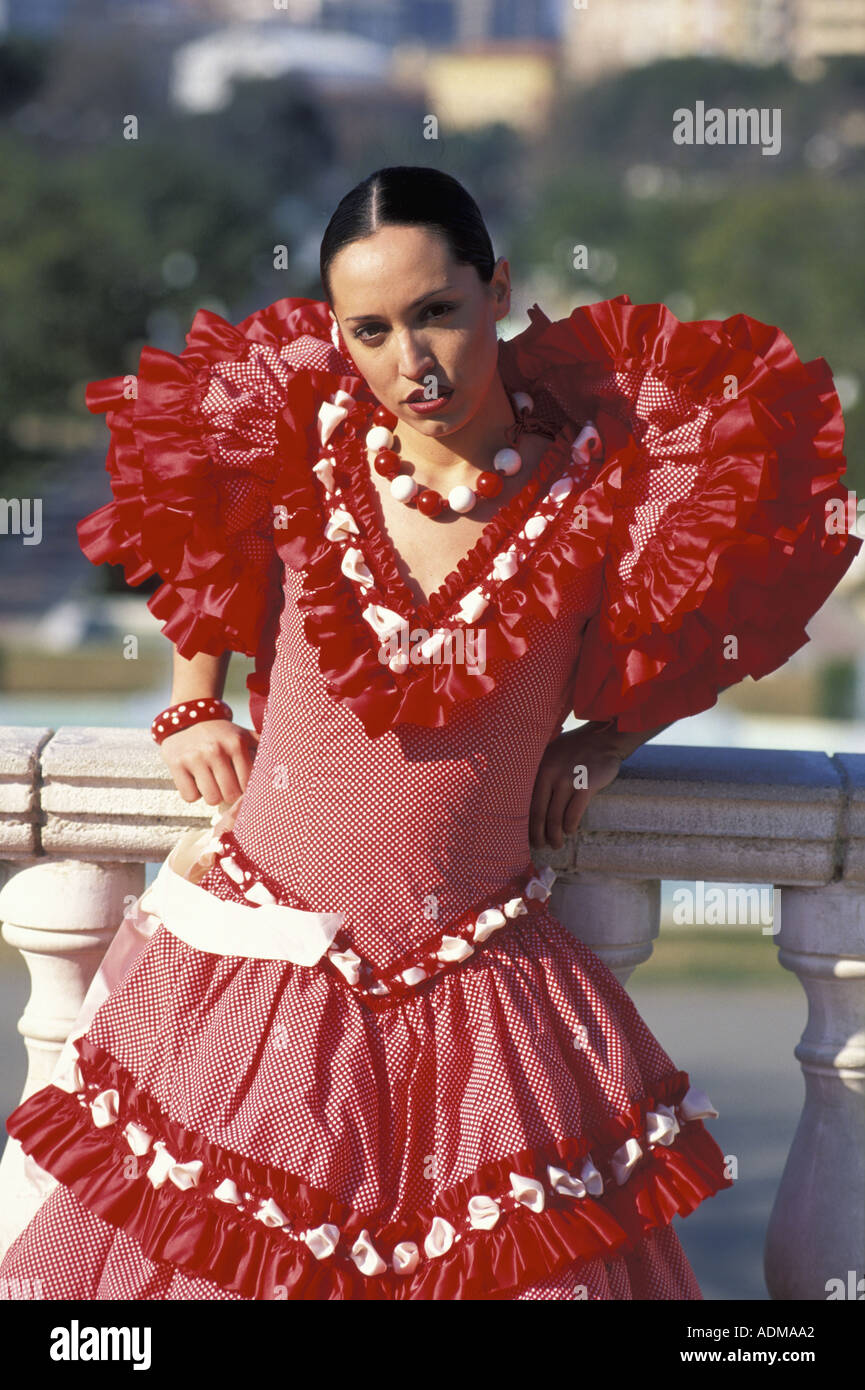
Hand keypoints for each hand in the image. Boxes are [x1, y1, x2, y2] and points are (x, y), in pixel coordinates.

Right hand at [158, 719, 259, 805]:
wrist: (188, 717)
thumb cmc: (222, 734)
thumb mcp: (244, 735)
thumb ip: (264, 749)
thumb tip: (283, 767)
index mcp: (236, 743)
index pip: (248, 783)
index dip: (246, 789)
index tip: (242, 784)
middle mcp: (216, 750)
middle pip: (230, 794)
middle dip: (229, 793)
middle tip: (225, 784)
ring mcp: (194, 757)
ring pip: (211, 798)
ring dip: (212, 795)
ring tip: (212, 782)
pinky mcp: (176, 764)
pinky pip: (190, 796)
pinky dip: (193, 793)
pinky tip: (196, 780)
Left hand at [529, 726, 623, 849]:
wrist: (603, 739)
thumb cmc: (575, 749)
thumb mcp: (551, 754)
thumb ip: (540, 772)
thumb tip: (527, 800)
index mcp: (539, 767)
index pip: (527, 800)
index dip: (525, 821)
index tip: (524, 834)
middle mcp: (550, 774)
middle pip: (539, 813)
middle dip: (538, 834)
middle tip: (539, 846)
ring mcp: (568, 780)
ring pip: (556, 817)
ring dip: (555, 835)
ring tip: (555, 845)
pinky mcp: (586, 786)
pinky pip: (573, 814)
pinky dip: (569, 827)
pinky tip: (569, 831)